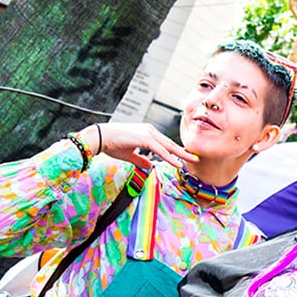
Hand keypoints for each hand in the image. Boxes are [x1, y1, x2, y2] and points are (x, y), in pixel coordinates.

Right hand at [79, 123, 198, 168]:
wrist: (100, 137)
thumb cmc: (112, 144)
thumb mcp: (129, 154)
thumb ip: (141, 160)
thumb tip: (150, 166)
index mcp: (147, 133)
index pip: (165, 143)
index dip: (176, 151)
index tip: (186, 157)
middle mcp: (149, 130)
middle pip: (170, 143)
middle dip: (184, 152)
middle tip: (196, 158)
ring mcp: (147, 133)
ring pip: (168, 146)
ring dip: (181, 154)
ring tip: (192, 160)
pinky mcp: (144, 138)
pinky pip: (160, 150)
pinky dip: (169, 157)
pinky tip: (177, 163)